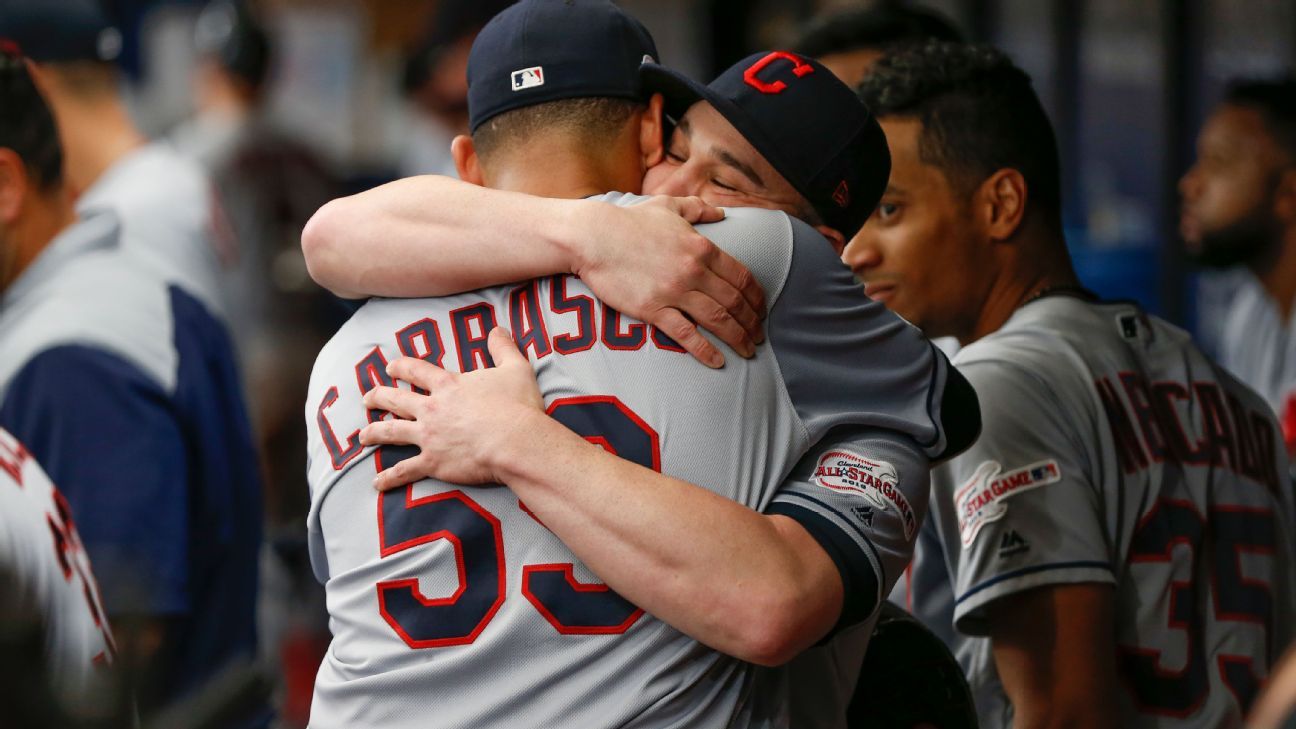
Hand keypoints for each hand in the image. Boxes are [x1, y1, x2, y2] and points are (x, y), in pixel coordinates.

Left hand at [359, 328, 544, 489]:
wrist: (515, 442)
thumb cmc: (517, 406)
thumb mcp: (515, 369)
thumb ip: (504, 348)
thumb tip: (499, 330)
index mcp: (448, 386)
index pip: (417, 371)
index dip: (401, 367)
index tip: (389, 366)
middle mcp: (432, 409)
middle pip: (396, 400)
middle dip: (378, 397)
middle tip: (367, 399)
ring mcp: (429, 436)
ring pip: (392, 432)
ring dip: (374, 433)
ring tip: (362, 436)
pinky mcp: (433, 462)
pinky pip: (405, 470)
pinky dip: (390, 477)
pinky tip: (377, 483)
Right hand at [573, 196, 764, 367]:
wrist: (593, 237)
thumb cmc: (629, 221)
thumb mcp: (668, 206)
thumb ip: (698, 209)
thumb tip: (720, 214)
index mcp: (702, 248)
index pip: (742, 277)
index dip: (757, 297)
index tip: (762, 310)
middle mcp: (693, 271)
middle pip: (735, 302)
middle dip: (752, 323)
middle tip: (759, 337)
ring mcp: (674, 291)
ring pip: (717, 319)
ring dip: (738, 338)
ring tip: (747, 351)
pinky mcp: (653, 309)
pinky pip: (686, 333)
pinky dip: (705, 349)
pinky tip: (717, 361)